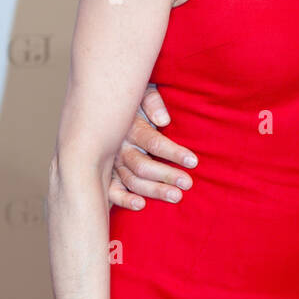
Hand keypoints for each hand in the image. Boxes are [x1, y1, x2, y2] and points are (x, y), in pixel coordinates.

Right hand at [109, 84, 197, 209]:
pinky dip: (123, 199)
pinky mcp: (107, 175)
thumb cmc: (134, 102)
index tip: (193, 161)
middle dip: (166, 175)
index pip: (153, 142)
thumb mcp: (143, 92)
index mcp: (129, 127)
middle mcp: (119, 147)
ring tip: (176, 197)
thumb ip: (153, 103)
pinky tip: (140, 205)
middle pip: (142, 165)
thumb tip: (164, 120)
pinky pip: (111, 191)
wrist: (104, 107)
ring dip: (153, 190)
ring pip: (132, 180)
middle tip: (188, 183)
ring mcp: (111, 163)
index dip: (173, 152)